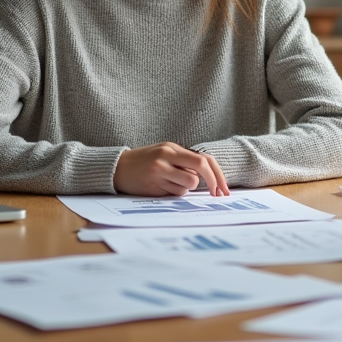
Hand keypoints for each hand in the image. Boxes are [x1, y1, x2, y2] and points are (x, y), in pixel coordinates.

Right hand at [113, 142, 229, 196]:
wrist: (117, 168)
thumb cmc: (145, 161)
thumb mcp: (165, 152)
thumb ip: (185, 160)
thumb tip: (209, 174)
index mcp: (171, 148)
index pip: (203, 159)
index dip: (217, 174)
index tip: (224, 188)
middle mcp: (166, 158)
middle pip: (199, 170)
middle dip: (213, 183)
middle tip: (217, 194)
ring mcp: (159, 172)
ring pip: (188, 185)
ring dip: (187, 187)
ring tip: (172, 182)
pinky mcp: (153, 187)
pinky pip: (175, 193)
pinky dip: (174, 192)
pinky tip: (162, 186)